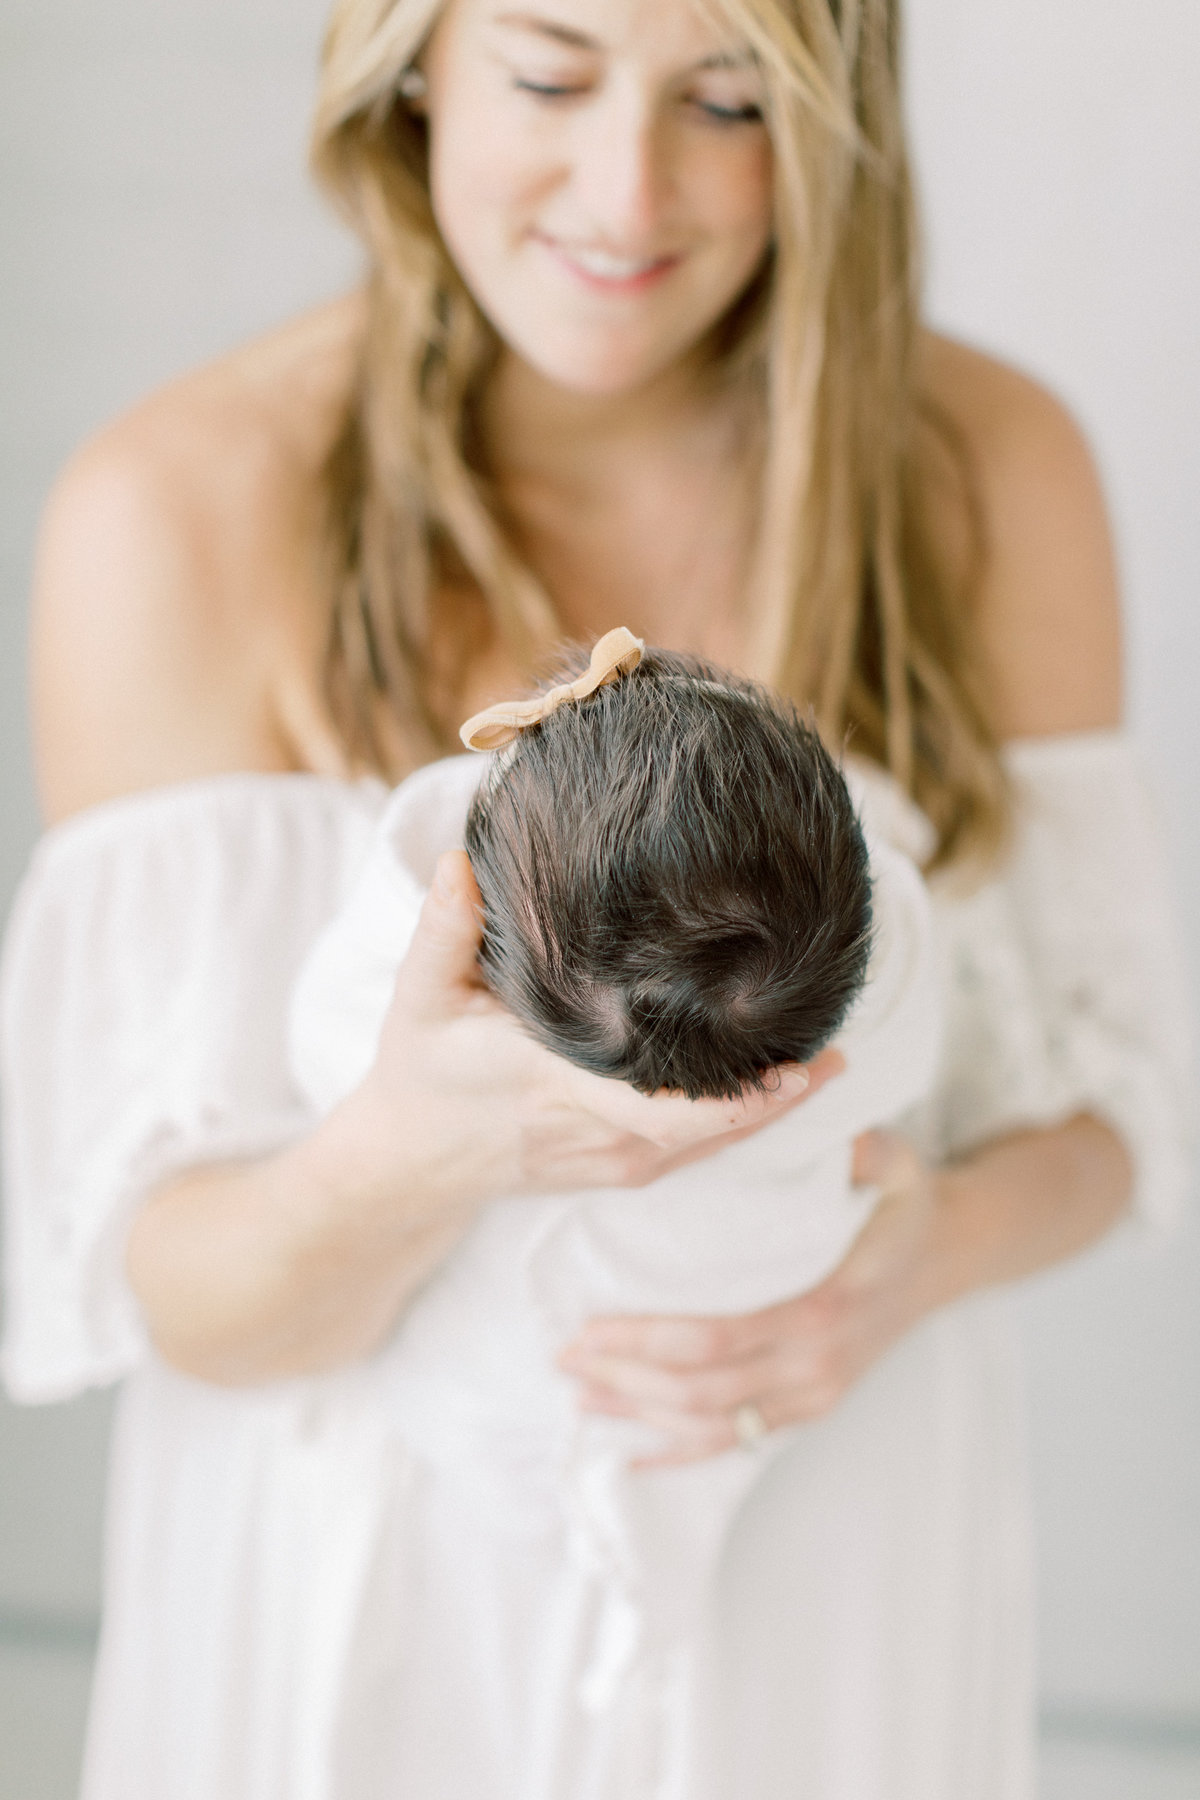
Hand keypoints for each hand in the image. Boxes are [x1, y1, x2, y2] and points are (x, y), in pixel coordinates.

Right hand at [348, 849, 845, 1218]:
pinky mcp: (622, 1169)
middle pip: (708, 1130)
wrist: (410, 1163)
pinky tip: (782, 1088)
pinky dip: (741, 1123)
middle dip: (778, 1097)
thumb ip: (443, 927)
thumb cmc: (419, 1071)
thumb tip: (461, 860)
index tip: (796, 1064)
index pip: (660, 1106)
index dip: (734, 1097)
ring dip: (770, 1110)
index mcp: (553, 1087)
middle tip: (840, 1052)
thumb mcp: (418, 997)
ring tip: (832, 1063)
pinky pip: (695, 1151)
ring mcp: (613, 1160)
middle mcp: (595, 1133)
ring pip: (711, 1145)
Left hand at [556, 1129, 944, 1466]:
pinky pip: (739, 1444)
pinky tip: (633, 1454)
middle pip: (701, 1391)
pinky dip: (682, 1453)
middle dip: (624, 1377)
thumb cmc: (905, 1201)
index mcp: (825, 1308)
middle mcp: (817, 1367)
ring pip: (713, 1426)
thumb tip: (814, 1113)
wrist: (948, 1255)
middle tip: (564, 1356)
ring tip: (580, 1393)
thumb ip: (858, 1145)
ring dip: (640, 1413)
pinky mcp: (811, 1408)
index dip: (647, 1340)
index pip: (719, 1339)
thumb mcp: (894, 1159)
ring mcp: (815, 1395)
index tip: (589, 1325)